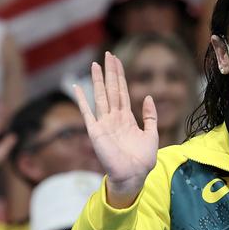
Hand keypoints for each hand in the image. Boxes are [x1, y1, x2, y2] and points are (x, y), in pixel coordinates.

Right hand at [74, 52, 157, 206]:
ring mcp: (104, 123)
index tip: (117, 60)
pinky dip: (81, 100)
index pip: (122, 92)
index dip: (120, 76)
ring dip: (98, 80)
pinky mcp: (95, 131)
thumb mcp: (152, 134)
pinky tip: (76, 87)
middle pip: (111, 89)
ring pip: (100, 96)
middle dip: (110, 72)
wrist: (133, 175)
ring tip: (96, 64)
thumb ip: (150, 116)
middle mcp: (114, 118)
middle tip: (108, 54)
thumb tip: (148, 97)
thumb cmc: (142, 159)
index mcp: (126, 118)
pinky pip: (87, 113)